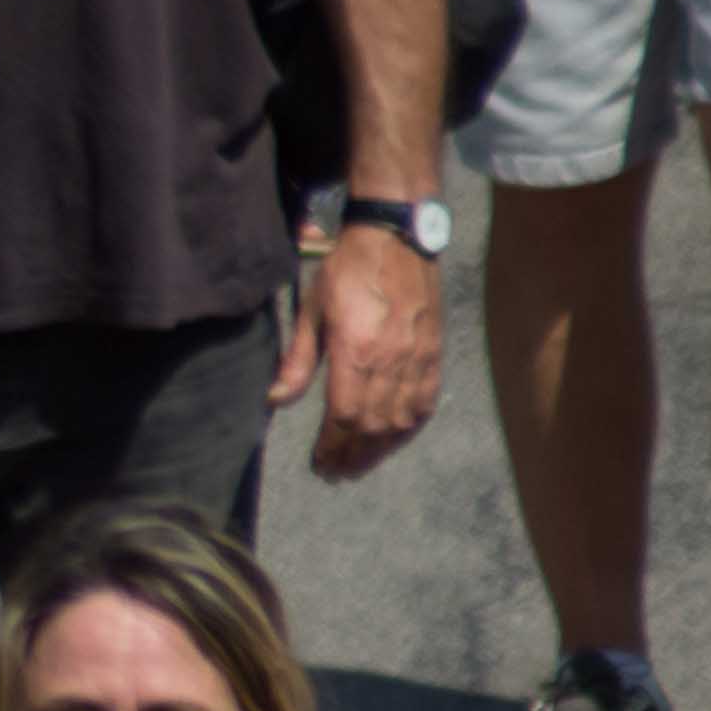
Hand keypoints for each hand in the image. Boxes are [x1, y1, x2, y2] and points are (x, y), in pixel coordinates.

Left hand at [284, 226, 444, 479]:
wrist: (396, 238)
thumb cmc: (346, 270)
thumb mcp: (312, 310)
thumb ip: (298, 361)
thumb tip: (276, 401)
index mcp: (355, 351)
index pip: (344, 416)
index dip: (331, 445)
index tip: (319, 462)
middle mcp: (390, 361)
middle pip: (372, 425)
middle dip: (353, 455)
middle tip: (336, 473)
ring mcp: (417, 359)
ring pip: (401, 420)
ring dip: (380, 449)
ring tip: (360, 464)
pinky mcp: (434, 354)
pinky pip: (426, 402)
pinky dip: (410, 427)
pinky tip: (395, 438)